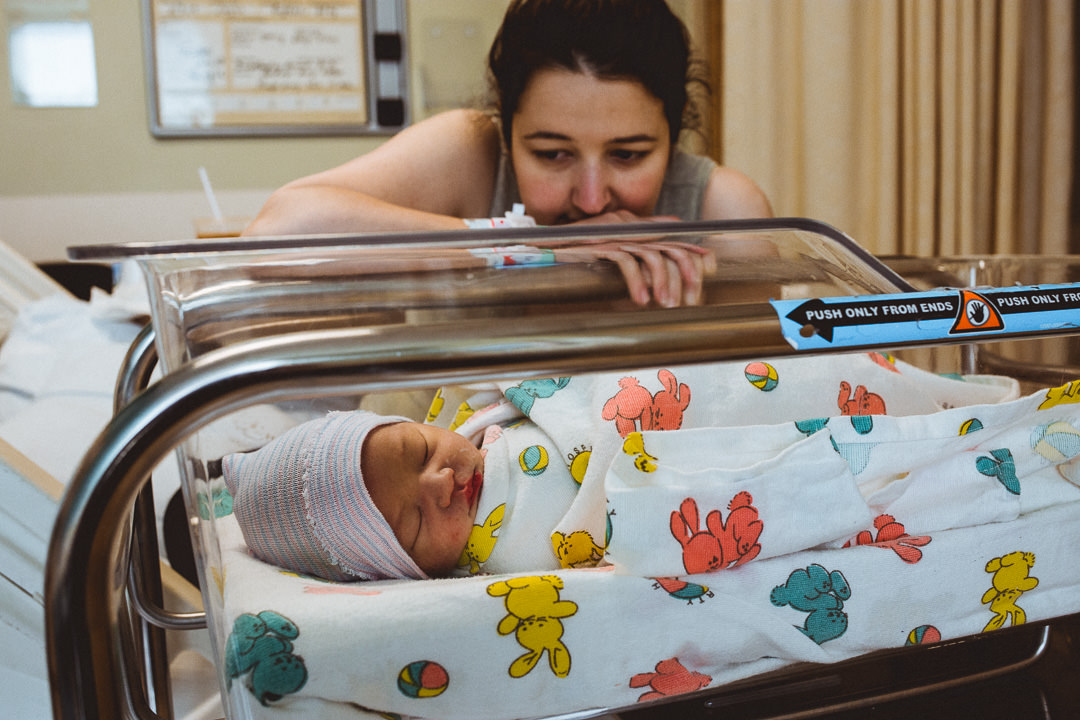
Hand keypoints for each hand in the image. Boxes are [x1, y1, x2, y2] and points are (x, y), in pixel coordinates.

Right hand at [553, 239, 715, 306]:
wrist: (547, 249)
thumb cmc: (581, 254)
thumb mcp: (617, 250)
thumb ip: (643, 245)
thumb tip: (672, 237)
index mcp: (638, 231)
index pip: (676, 240)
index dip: (695, 256)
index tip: (706, 278)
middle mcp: (631, 229)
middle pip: (671, 249)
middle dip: (686, 276)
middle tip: (688, 302)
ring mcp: (616, 236)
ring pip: (653, 256)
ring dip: (663, 283)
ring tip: (664, 305)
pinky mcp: (600, 246)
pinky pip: (626, 261)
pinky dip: (636, 282)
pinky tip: (640, 300)